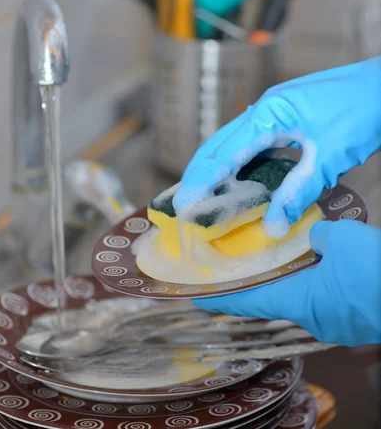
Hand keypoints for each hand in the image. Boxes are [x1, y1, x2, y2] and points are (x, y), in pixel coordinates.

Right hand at [174, 57, 380, 237]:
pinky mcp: (288, 116)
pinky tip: (244, 180)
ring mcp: (276, 109)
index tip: (182, 204)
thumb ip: (298, 191)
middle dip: (202, 173)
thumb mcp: (328, 156)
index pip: (224, 152)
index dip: (202, 180)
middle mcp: (265, 108)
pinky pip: (256, 142)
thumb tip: (271, 227)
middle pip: (222, 143)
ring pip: (237, 142)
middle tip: (184, 203)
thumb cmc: (362, 112)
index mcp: (269, 112)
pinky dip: (244, 163)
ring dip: (221, 168)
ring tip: (206, 195)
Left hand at [195, 219, 380, 346]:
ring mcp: (338, 324)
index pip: (248, 302)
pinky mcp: (357, 321)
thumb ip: (318, 235)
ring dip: (292, 283)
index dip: (221, 299)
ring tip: (282, 262)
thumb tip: (313, 236)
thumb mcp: (340, 239)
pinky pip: (328, 301)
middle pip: (275, 301)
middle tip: (242, 268)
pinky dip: (318, 285)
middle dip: (259, 285)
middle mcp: (314, 319)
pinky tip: (323, 267)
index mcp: (299, 303)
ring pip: (305, 301)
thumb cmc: (373, 270)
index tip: (198, 298)